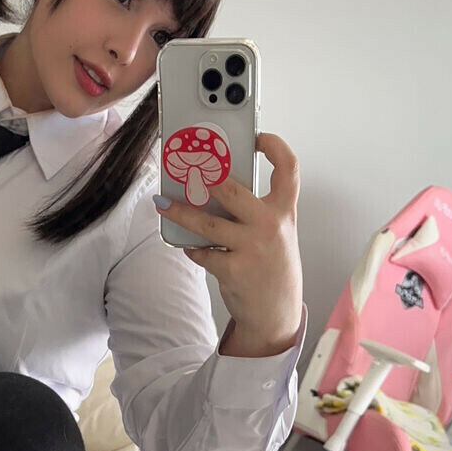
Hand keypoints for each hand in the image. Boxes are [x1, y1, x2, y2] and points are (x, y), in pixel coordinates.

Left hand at [157, 132, 303, 356]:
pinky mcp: (234, 269)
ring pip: (207, 223)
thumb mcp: (276, 233)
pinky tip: (189, 247)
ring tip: (162, 204)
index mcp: (285, 211)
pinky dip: (193, 249)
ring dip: (180, 212)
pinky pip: (203, 251)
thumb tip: (215, 187)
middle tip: (187, 168)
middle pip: (233, 190)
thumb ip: (256, 210)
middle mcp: (272, 226)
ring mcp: (253, 247)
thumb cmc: (272, 266)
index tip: (256, 136)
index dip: (275, 146)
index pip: (289, 168)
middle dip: (205, 178)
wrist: (276, 314)